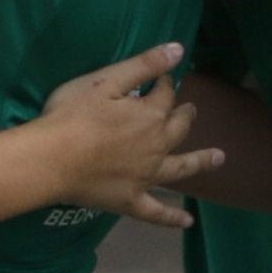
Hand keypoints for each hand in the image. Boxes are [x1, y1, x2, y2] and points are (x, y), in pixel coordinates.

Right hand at [35, 41, 217, 226]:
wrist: (52, 159)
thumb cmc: (72, 115)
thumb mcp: (106, 80)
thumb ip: (144, 65)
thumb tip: (179, 50)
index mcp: (150, 115)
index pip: (165, 95)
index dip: (165, 84)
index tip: (163, 79)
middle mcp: (156, 146)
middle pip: (178, 129)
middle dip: (185, 116)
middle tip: (190, 110)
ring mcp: (146, 176)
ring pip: (180, 169)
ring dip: (201, 161)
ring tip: (219, 158)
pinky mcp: (131, 201)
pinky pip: (156, 212)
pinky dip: (173, 218)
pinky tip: (188, 223)